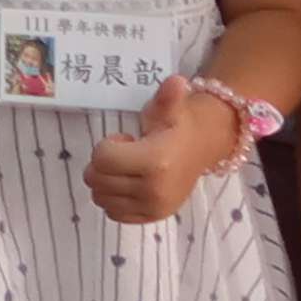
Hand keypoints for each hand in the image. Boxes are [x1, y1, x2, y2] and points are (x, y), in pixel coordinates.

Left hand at [84, 72, 238, 225]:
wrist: (205, 146)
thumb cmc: (180, 124)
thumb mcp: (170, 108)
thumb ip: (167, 97)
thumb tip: (176, 82)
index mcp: (156, 162)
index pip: (101, 159)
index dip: (107, 145)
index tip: (125, 139)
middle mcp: (153, 190)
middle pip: (95, 180)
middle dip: (103, 163)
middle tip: (126, 154)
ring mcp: (153, 208)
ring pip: (100, 198)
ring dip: (106, 181)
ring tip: (130, 169)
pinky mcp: (153, 218)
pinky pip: (113, 214)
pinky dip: (114, 199)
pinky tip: (130, 185)